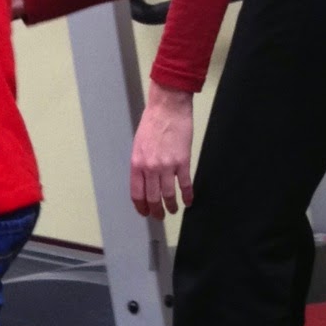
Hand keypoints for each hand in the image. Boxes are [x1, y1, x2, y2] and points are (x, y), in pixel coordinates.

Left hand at [130, 80, 193, 218]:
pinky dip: (187, 196)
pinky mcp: (183, 161)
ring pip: (168, 195)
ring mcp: (167, 165)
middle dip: (156, 211)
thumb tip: (144, 180)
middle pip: (152, 198)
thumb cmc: (153, 122)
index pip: (137, 193)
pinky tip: (189, 201)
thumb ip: (141, 163)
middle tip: (159, 217)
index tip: (145, 212)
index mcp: (137, 163)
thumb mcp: (139, 144)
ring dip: (171, 207)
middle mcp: (150, 167)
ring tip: (174, 211)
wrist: (168, 108)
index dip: (141, 206)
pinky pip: (185, 184)